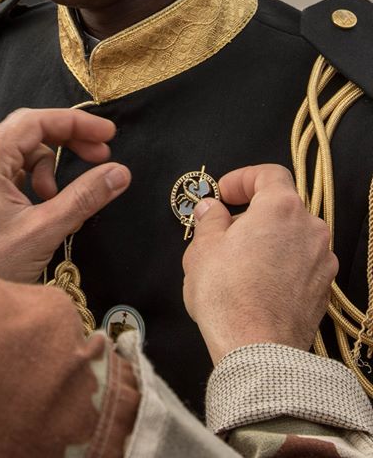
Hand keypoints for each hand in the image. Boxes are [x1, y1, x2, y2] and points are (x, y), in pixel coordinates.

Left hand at [0, 107, 130, 282]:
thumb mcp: (43, 230)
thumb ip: (84, 197)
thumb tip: (120, 172)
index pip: (35, 122)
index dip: (75, 123)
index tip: (108, 135)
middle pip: (29, 132)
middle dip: (67, 141)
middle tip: (100, 156)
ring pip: (22, 153)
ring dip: (49, 168)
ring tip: (57, 200)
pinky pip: (12, 173)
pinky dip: (34, 182)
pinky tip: (43, 206)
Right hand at [182, 164, 337, 365]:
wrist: (256, 351)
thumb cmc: (228, 296)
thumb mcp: (203, 248)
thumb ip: (209, 219)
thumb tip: (211, 209)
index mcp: (281, 208)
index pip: (269, 174)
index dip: (242, 179)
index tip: (222, 193)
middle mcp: (310, 229)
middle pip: (280, 207)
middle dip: (250, 214)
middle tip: (221, 230)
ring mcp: (322, 261)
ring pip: (291, 237)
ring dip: (265, 240)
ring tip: (235, 262)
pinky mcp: (323, 290)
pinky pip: (299, 264)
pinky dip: (279, 264)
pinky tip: (254, 284)